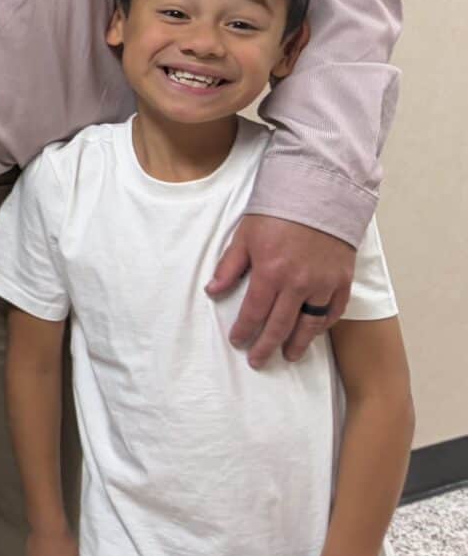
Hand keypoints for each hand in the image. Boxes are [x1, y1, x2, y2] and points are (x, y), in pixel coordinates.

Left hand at [208, 214, 356, 365]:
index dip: (244, 331)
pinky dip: (323, 324)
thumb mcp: (245, 236)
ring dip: (298, 342)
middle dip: (266, 346)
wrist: (320, 194)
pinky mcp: (343, 279)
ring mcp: (323, 283)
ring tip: (289, 355)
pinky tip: (314, 332)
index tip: (237, 342)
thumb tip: (212, 291)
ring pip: (310, 324)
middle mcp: (298, 284)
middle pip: (280, 325)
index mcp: (270, 273)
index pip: (253, 312)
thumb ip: (229, 266)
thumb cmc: (277, 212)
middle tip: (258, 361)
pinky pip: (333, 310)